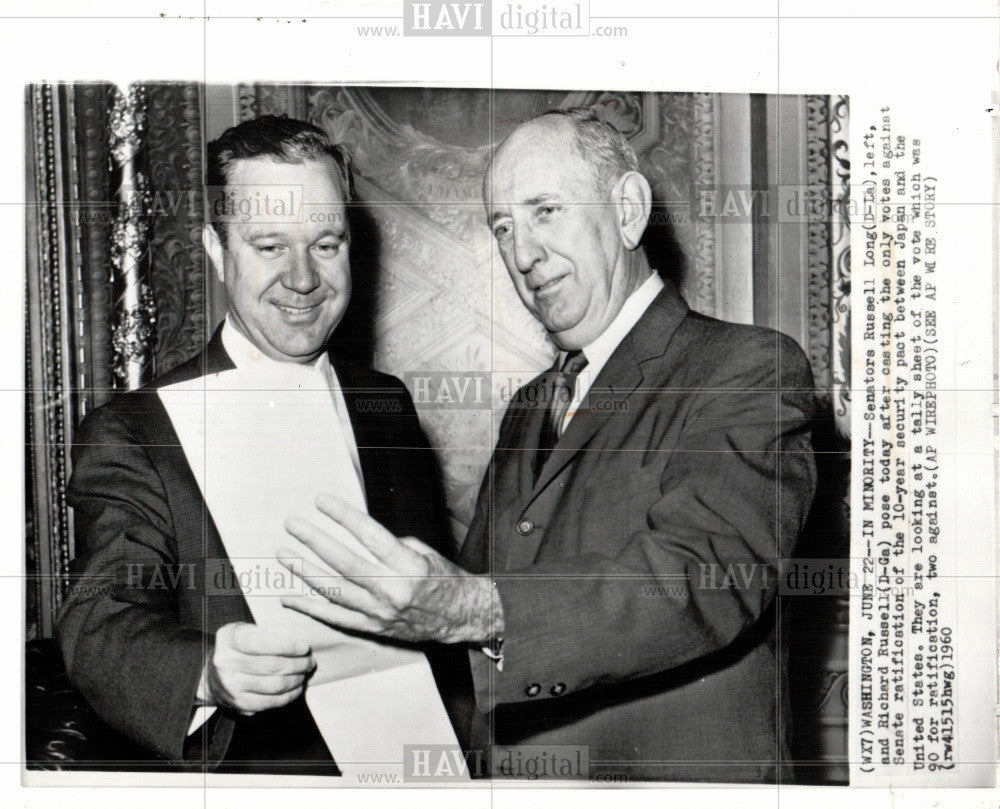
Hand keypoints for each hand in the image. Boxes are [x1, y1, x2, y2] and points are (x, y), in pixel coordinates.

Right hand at [203, 622, 315, 715]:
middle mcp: (226, 663)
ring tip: (305, 673)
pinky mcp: (238, 704)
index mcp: (228, 639)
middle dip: (297, 664)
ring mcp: (231, 686)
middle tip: (311, 661)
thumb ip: (267, 632)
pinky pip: (270, 702)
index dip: (286, 646)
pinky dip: (288, 696)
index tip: (304, 647)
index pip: (260, 643)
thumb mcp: (245, 630)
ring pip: (274, 686)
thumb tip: (300, 641)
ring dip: (296, 680)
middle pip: (271, 666)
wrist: (211, 674)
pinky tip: (297, 688)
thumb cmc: (237, 647)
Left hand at [278, 494, 502, 645]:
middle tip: (293, 524)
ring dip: (305, 571)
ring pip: (334, 591)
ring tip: (283, 553)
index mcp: (408, 565)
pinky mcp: (372, 628)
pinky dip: (310, 608)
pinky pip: (335, 618)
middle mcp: (392, 590)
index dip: (343, 516)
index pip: (369, 536)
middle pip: (344, 562)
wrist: (462, 618)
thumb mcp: (424, 553)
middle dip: (315, 541)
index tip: (321, 501)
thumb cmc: (444, 578)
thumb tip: (359, 538)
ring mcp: (379, 612)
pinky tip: (288, 597)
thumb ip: (390, 546)